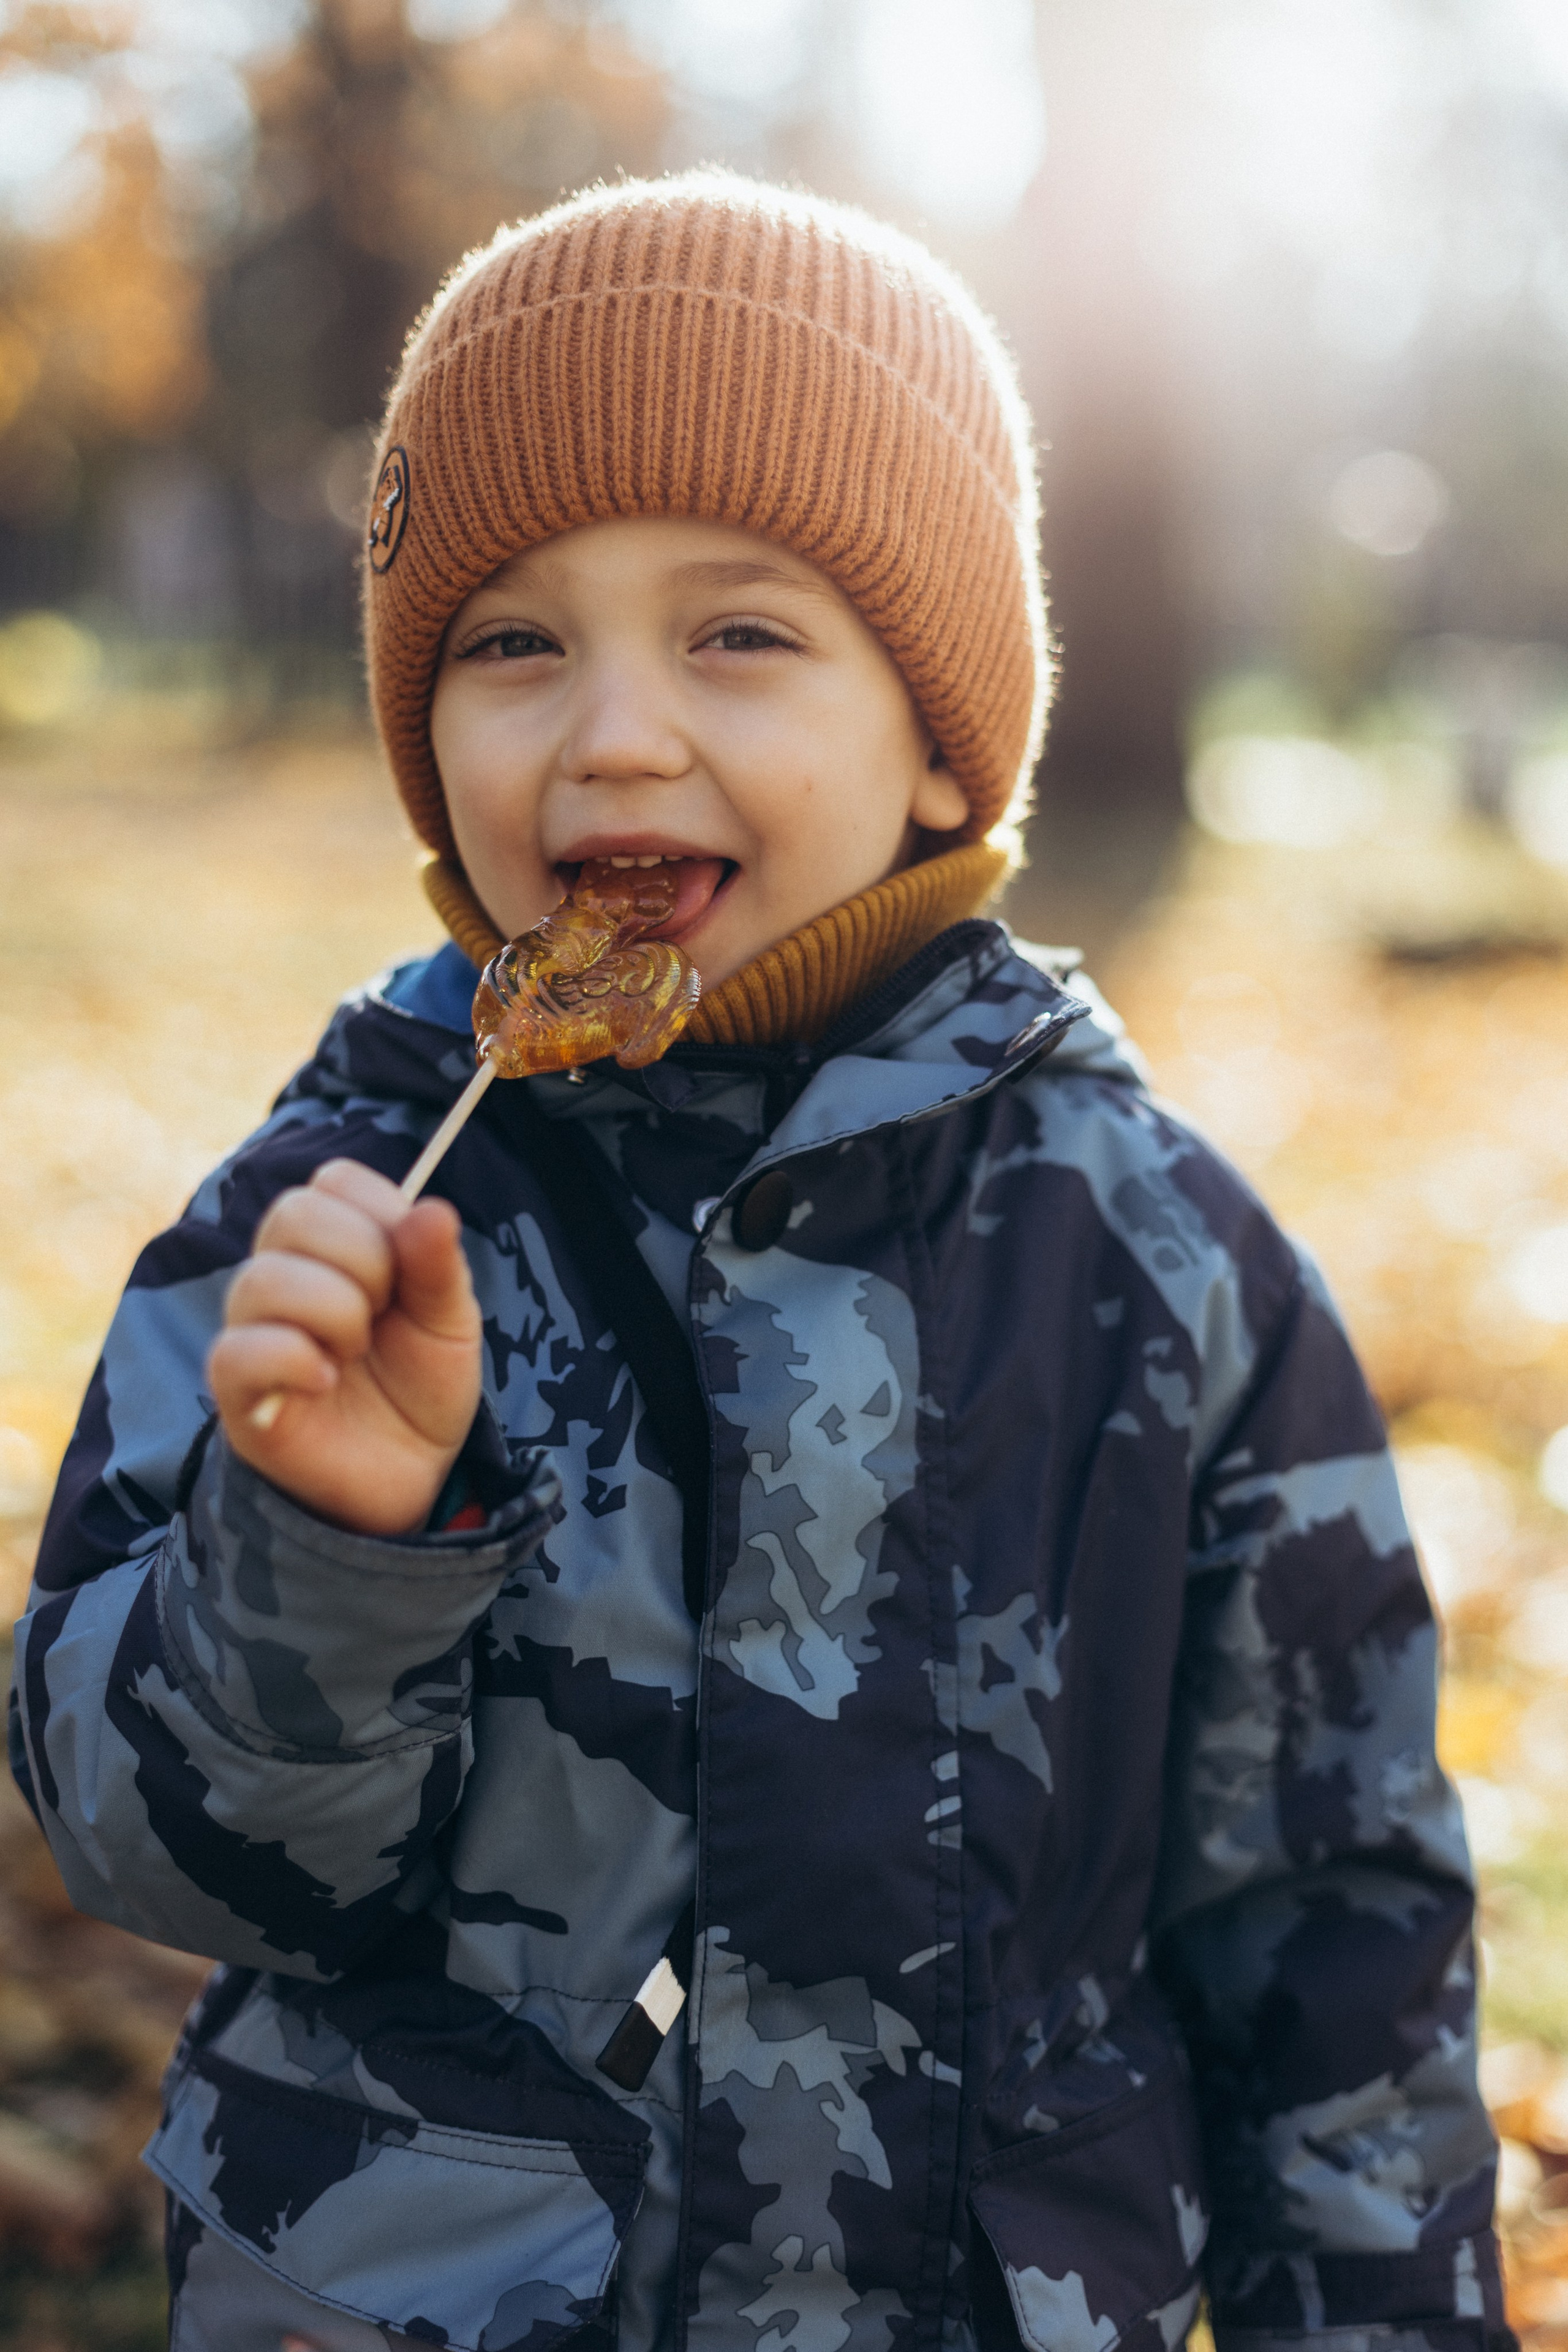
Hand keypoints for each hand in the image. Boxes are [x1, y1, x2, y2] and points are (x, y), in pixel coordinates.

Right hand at [208, 1159, 482, 1536]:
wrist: (409, 1476)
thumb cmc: (419, 1387)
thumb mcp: (449, 1323)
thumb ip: (438, 1266)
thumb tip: (431, 1209)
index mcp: (332, 1244)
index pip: (334, 1180)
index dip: (382, 1214)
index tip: (407, 1273)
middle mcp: (281, 1274)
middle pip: (292, 1214)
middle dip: (363, 1261)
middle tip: (384, 1315)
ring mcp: (251, 1329)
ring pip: (263, 1279)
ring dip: (334, 1314)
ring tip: (355, 1354)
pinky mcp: (235, 1389)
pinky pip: (238, 1350)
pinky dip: (293, 1359)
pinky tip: (326, 1381)